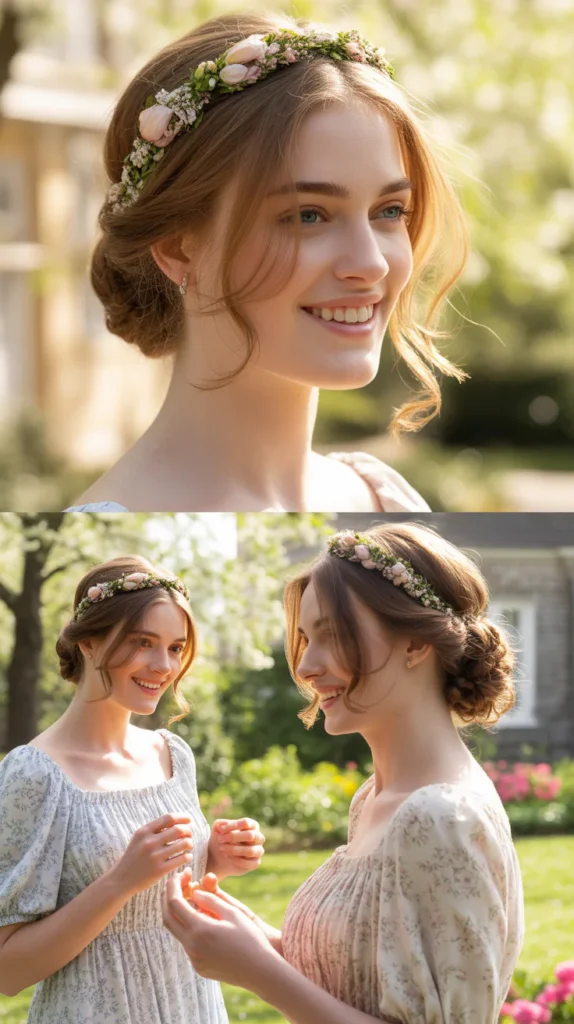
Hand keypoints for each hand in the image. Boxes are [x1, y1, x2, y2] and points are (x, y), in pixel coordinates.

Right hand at [111, 813, 192, 896]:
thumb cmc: (134, 856)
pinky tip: (187, 856)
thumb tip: (177, 821)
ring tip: (189, 846)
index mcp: (144, 832)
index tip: (188, 820)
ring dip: (189, 843)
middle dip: (188, 831)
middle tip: (190, 834)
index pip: (168, 818)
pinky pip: (181, 859)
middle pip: (178, 830)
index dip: (182, 817)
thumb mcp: (139, 838)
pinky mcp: (159, 870)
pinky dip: (187, 856)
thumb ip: (154, 829)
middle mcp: (149, 842)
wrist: (122, 879)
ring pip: (182, 844)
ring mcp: (154, 857)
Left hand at [162, 872, 278, 987]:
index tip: (182, 874)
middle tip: (178, 882)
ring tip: (191, 897)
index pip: (174, 903)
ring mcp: (194, 959)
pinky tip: (201, 918)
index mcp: (199, 930)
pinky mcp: (199, 967)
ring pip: (177, 931)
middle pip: (168, 918)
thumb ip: (210, 899)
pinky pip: (187, 943)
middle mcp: (192, 946)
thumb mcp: (233, 912)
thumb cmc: (250, 938)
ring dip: (178, 913)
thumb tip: (194, 891)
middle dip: (168, 897)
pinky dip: (188, 926)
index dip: (174, 885)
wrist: (260, 971)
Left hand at [207, 817, 265, 878]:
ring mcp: (258, 850)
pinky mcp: (255, 863)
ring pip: (250, 851)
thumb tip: (221, 826)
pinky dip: (236, 860)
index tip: (221, 829)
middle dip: (233, 837)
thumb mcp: (217, 829)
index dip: (234, 825)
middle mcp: (258, 837)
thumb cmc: (221, 839)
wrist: (218, 857)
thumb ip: (219, 824)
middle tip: (220, 839)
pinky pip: (249, 863)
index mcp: (252, 826)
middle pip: (250, 835)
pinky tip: (227, 857)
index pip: (246, 823)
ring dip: (234, 850)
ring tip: (222, 849)